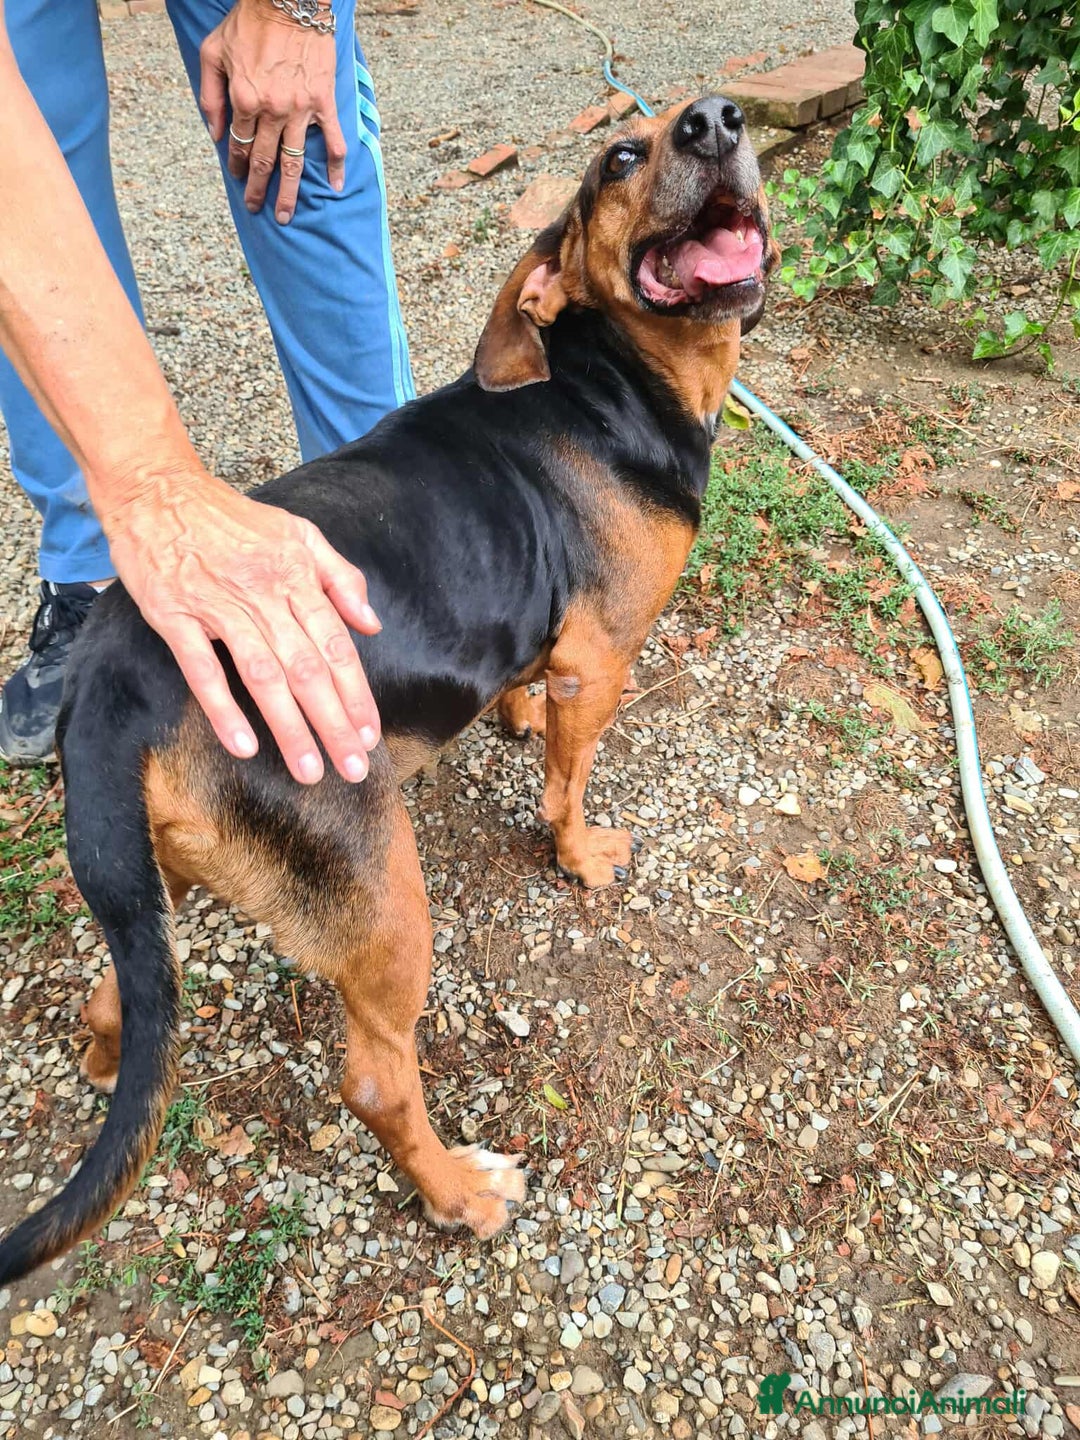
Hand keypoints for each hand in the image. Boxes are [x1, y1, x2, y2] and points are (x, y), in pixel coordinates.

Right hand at [104, 466, 381, 784]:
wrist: (159, 490)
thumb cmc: (232, 518)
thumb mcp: (299, 532)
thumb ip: (340, 576)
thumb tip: (371, 623)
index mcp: (296, 576)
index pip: (335, 646)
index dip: (356, 694)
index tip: (369, 735)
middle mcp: (264, 595)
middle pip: (307, 670)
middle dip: (333, 724)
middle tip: (353, 769)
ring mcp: (218, 607)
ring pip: (263, 676)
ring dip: (290, 728)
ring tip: (309, 771)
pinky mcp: (175, 617)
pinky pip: (202, 670)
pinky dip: (223, 708)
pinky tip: (244, 745)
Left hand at [199, 0, 345, 224]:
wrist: (288, 0)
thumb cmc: (248, 22)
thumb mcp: (213, 52)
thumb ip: (209, 95)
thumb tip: (213, 133)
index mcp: (243, 99)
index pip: (238, 145)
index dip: (237, 165)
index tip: (238, 179)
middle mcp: (271, 110)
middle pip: (264, 162)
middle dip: (258, 190)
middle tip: (257, 210)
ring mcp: (300, 109)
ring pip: (294, 162)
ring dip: (289, 193)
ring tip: (285, 214)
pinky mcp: (323, 102)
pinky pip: (333, 141)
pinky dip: (336, 166)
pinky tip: (336, 186)